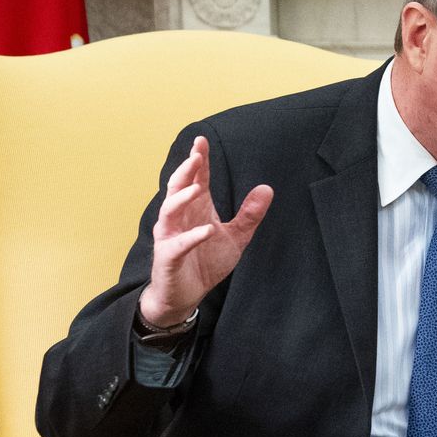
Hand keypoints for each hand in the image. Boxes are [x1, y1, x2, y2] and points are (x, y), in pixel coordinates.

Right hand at [139, 136, 272, 326]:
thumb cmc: (206, 261)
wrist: (186, 295)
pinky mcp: (168, 257)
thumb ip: (250, 214)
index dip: (199, 161)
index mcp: (195, 209)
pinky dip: (192, 237)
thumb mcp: (236, 237)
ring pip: (170, 210)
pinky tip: (207, 230)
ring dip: (183, 198)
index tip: (202, 141)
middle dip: (186, 171)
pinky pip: (178, 244)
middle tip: (196, 155)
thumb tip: (267, 188)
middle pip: (178, 187)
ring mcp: (170, 236)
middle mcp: (179, 218)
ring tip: (197, 188)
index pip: (196, 180)